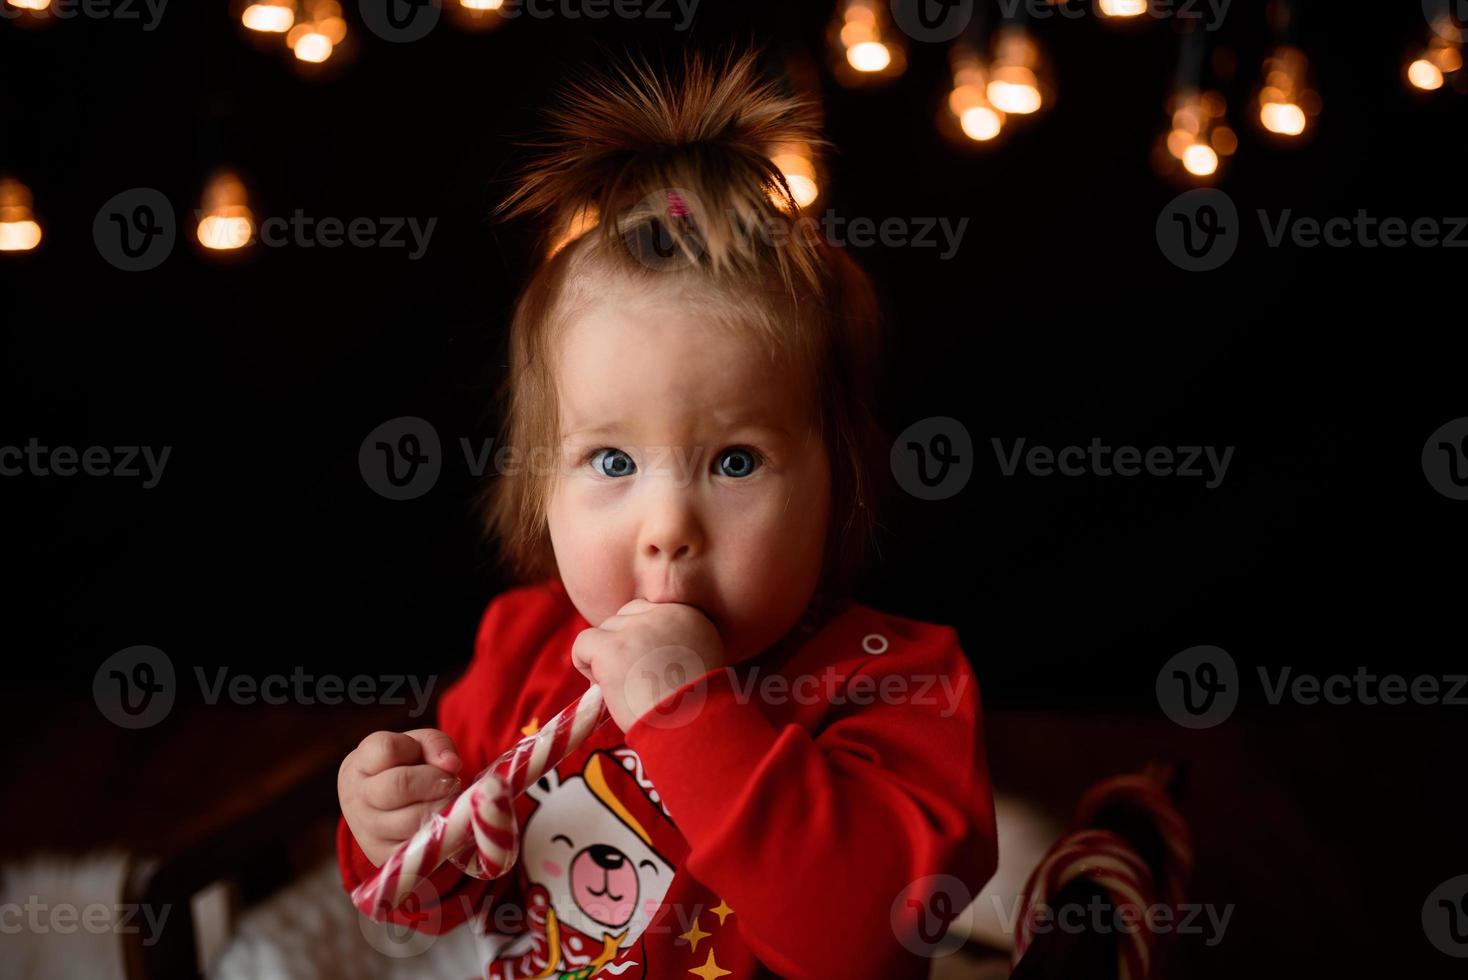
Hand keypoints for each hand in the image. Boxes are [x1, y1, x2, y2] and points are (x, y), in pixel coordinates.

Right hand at [338, 728, 463, 867]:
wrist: (389, 811)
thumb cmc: (407, 769)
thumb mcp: (418, 747)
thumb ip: (435, 744)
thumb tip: (451, 765)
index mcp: (359, 764)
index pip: (386, 749)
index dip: (416, 750)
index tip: (428, 757)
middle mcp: (357, 798)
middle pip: (399, 785)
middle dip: (436, 780)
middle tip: (450, 782)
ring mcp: (367, 831)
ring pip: (412, 819)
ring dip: (441, 807)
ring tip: (446, 801)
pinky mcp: (383, 857)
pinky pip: (418, 846)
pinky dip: (439, 833)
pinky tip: (441, 823)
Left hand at [571, 599, 724, 731]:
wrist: (692, 729)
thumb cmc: (696, 708)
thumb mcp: (700, 662)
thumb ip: (676, 645)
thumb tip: (641, 649)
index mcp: (689, 615)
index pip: (648, 611)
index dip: (640, 641)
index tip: (649, 669)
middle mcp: (664, 613)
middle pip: (624, 618)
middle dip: (623, 647)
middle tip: (635, 682)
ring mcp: (636, 629)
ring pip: (604, 631)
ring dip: (606, 659)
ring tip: (624, 690)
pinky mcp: (612, 648)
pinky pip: (582, 644)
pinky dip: (584, 665)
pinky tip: (603, 688)